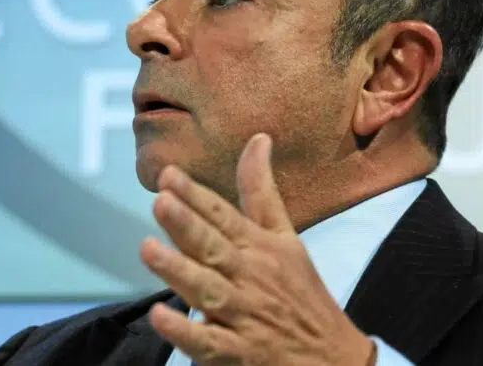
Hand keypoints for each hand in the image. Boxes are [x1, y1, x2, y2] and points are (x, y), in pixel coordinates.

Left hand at [141, 133, 375, 365]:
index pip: (224, 216)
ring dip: (179, 270)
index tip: (168, 175)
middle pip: (214, 247)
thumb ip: (263, 191)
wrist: (335, 358)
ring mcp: (244, 316)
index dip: (196, 196)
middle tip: (161, 202)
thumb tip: (257, 138)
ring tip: (148, 249)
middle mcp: (250, 277)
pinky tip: (161, 316)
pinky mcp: (238, 352)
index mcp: (260, 247)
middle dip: (188, 225)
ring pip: (207, 289)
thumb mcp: (287, 237)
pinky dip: (185, 330)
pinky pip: (208, 341)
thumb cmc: (303, 293)